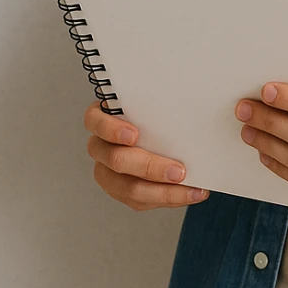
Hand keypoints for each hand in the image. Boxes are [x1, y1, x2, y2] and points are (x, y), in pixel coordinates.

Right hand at [83, 101, 210, 210]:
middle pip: (116, 159)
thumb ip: (161, 96)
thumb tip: (191, 86)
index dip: (111, 128)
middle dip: (150, 167)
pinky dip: (167, 198)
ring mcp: (107, 170)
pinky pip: (139, 200)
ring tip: (192, 189)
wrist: (161, 125)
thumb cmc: (156, 107)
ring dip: (162, 192)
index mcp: (102, 117)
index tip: (134, 134)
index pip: (95, 120)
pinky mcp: (120, 189)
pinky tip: (191, 193)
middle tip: (180, 171)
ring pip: (127, 188)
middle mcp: (100, 145)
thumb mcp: (155, 96)